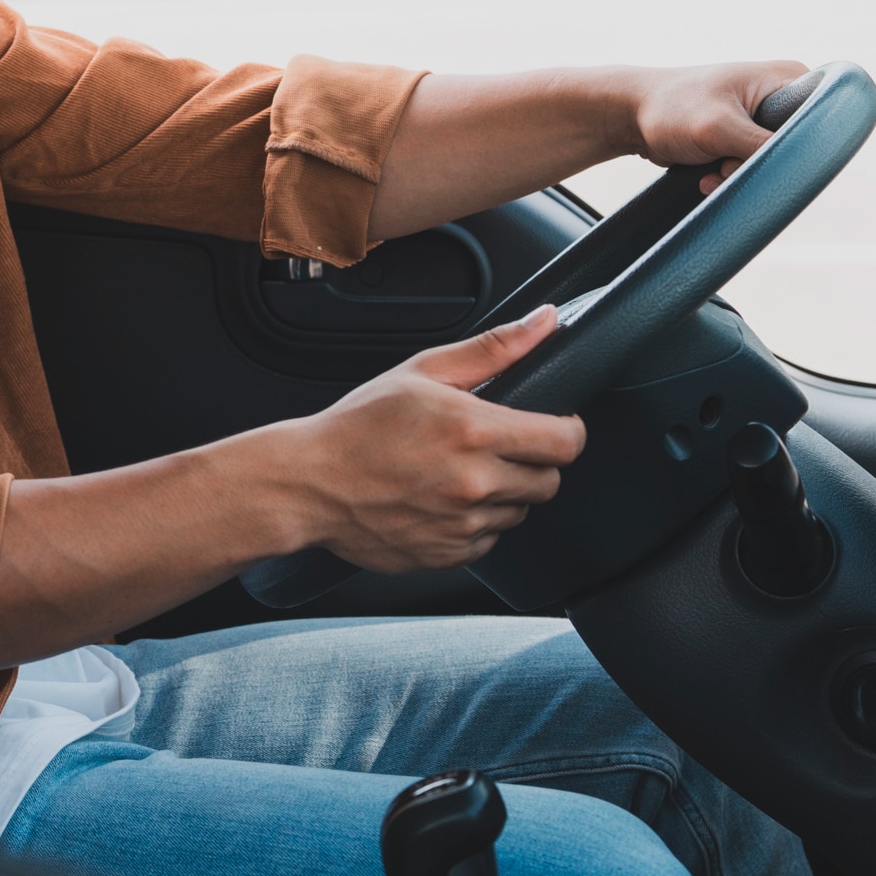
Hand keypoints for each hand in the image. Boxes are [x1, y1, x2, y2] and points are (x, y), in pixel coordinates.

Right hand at [272, 307, 585, 573]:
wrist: (308, 484)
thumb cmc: (358, 426)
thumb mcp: (422, 372)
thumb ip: (494, 348)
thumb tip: (545, 321)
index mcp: (474, 431)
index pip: (566, 442)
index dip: (566, 430)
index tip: (551, 425)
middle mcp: (475, 482)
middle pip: (549, 481)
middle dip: (532, 462)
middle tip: (494, 447)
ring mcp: (463, 524)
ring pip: (519, 512)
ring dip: (503, 494)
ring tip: (458, 473)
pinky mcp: (449, 554)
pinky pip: (489, 540)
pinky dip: (475, 523)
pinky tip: (441, 500)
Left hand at [628, 59, 808, 192]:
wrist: (629, 116)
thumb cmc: (672, 108)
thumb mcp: (721, 127)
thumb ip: (763, 148)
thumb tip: (800, 169)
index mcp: (787, 78)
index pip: (819, 119)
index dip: (798, 146)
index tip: (760, 156)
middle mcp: (780, 96)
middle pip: (792, 148)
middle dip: (759, 165)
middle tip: (726, 163)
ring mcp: (761, 120)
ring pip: (769, 164)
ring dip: (739, 176)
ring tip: (710, 171)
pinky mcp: (743, 140)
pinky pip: (750, 170)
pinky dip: (729, 179)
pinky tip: (705, 178)